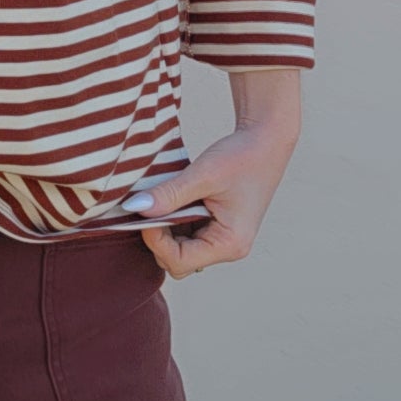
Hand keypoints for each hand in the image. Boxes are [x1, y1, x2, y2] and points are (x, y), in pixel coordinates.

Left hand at [120, 124, 297, 279]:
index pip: (179, 261)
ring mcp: (221, 239)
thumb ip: (169, 194)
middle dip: (158, 236)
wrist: (266, 140)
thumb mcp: (203, 174)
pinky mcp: (215, 227)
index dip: (155, 240)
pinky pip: (185, 234)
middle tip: (151, 204)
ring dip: (164, 227)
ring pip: (178, 248)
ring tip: (163, 198)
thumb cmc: (242, 157)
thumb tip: (135, 209)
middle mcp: (227, 248)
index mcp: (230, 244)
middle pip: (177, 261)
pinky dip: (173, 219)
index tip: (144, 211)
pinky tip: (172, 198)